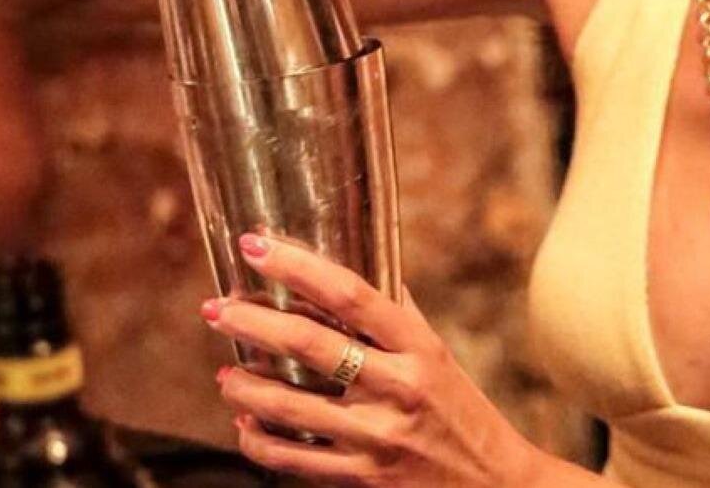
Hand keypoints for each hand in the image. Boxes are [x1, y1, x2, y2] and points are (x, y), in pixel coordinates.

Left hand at [200, 233, 540, 486]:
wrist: (493, 484)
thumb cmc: (462, 411)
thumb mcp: (439, 355)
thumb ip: (396, 316)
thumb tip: (355, 266)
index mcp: (419, 346)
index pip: (350, 294)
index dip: (297, 266)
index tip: (256, 247)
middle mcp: (398, 387)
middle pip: (309, 345)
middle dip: (251, 322)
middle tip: (216, 309)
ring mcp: (378, 436)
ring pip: (290, 406)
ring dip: (245, 385)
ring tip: (223, 372)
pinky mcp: (362, 478)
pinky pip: (293, 459)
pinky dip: (259, 440)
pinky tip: (245, 423)